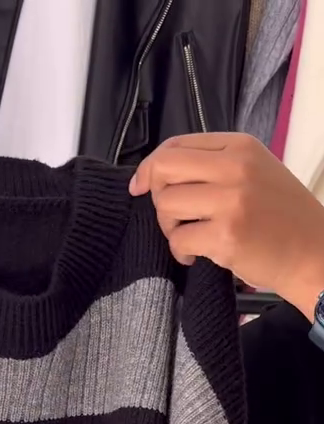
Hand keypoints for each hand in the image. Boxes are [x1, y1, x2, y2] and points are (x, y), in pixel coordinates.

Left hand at [130, 133, 323, 321]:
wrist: (313, 252)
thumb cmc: (281, 215)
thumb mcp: (255, 171)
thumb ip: (213, 165)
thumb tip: (158, 171)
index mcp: (240, 146)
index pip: (175, 145)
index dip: (150, 167)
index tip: (141, 186)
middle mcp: (234, 167)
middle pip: (163, 170)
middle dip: (156, 196)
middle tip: (173, 215)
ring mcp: (230, 201)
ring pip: (166, 205)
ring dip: (169, 227)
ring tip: (189, 236)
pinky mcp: (226, 236)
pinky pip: (178, 240)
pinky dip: (180, 252)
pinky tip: (197, 255)